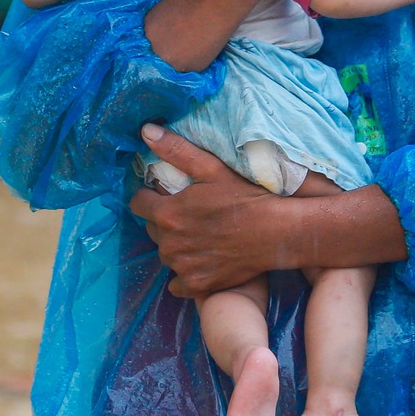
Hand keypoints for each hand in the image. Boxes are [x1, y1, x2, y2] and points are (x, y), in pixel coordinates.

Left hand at [128, 125, 277, 296]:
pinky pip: (177, 282)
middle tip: (191, 214)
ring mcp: (182, 267)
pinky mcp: (196, 285)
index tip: (166, 195)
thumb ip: (176, 150)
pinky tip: (203, 260)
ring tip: (201, 235)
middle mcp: (169, 244)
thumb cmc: (244, 198)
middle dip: (165, 220)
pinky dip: (186, 272)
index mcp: (167, 214)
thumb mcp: (211, 168)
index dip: (150, 197)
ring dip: (176, 245)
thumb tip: (145, 130)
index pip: (138, 204)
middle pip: (153, 229)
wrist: (276, 233)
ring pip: (166, 254)